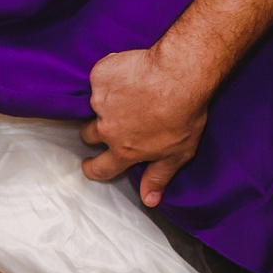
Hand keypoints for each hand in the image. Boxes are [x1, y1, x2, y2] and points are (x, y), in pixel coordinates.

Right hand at [80, 47, 210, 206]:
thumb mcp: (178, 153)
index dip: (92, 168)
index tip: (88, 165)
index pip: (100, 168)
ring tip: (127, 91)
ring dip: (106, 100)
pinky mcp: (99, 77)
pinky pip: (98, 78)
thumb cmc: (184, 114)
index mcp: (124, 150)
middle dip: (96, 129)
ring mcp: (100, 101)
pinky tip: (128, 72)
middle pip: (88, 134)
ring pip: (93, 104)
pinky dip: (110, 76)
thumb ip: (158, 176)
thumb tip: (148, 200)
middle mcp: (107, 128)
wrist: (179, 74)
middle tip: (114, 119)